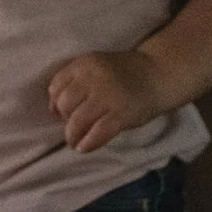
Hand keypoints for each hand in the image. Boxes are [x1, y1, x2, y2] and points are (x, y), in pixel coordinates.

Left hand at [48, 51, 172, 153]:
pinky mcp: (121, 115)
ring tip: (74, 141)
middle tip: (73, 126)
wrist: (158, 74)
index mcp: (85, 64)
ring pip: (77, 121)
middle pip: (65, 105)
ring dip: (72, 136)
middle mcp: (93, 78)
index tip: (61, 112)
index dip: (55, 102)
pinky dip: (87, 144)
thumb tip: (53, 108)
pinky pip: (96, 134)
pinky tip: (84, 147)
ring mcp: (108, 97)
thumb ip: (75, 81)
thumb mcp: (96, 66)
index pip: (56, 86)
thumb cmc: (123, 74)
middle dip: (65, 119)